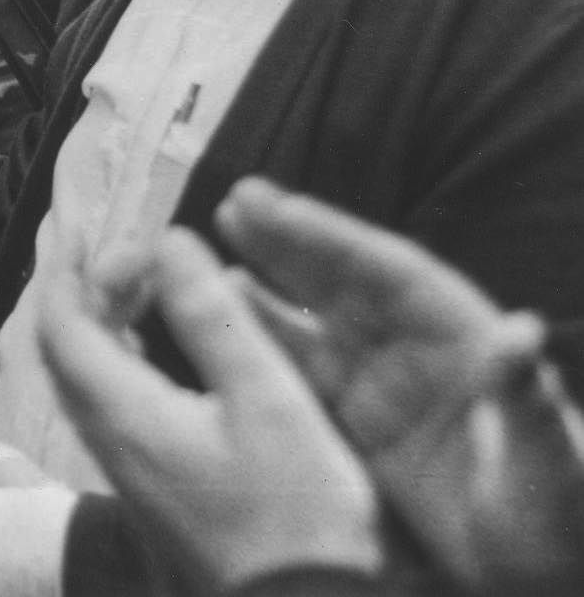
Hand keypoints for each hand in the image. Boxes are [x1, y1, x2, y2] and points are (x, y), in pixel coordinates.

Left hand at [36, 228, 381, 594]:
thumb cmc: (299, 513)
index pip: (61, 324)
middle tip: (132, 253)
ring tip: (146, 287)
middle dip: (86, 289)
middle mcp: (109, 442)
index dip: (66, 269)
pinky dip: (124, 361)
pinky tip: (164, 353)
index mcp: (123, 412)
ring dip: (104, 324)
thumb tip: (169, 242)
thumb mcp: (268, 400)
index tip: (86, 227)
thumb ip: (214, 318)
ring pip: (88, 379)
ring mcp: (129, 471)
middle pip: (67, 349)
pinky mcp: (153, 490)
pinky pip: (113, 406)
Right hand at [218, 178, 583, 591]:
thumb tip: (521, 332)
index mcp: (464, 341)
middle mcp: (418, 353)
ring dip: (270, 285)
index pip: (391, 274)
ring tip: (214, 250)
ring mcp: (386, 389)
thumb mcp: (548, 462)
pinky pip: (303, 375)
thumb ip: (527, 398)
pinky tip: (226, 319)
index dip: (334, 238)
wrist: (544, 573)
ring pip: (317, 322)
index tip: (281, 208)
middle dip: (291, 242)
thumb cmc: (561, 518)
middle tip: (236, 202)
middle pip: (346, 283)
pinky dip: (264, 345)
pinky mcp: (361, 428)